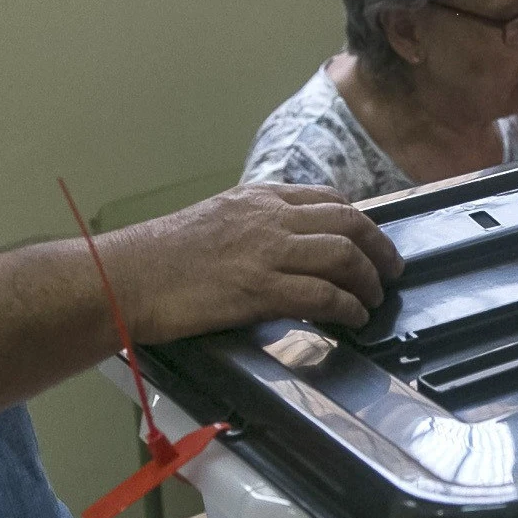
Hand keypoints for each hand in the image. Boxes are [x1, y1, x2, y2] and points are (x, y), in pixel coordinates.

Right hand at [108, 182, 402, 340]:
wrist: (126, 276)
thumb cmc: (159, 257)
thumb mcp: (214, 219)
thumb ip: (253, 225)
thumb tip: (283, 245)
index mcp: (258, 198)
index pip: (328, 200)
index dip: (360, 222)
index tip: (372, 241)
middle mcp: (269, 218)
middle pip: (348, 222)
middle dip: (380, 247)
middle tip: (392, 270)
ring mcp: (266, 252)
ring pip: (343, 255)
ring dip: (369, 281)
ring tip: (374, 299)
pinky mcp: (259, 289)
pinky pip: (322, 296)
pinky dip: (347, 307)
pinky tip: (354, 319)